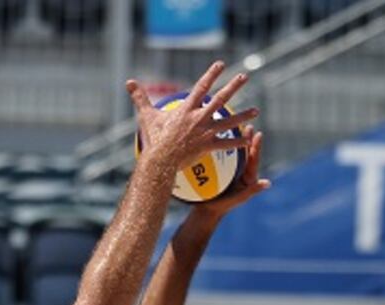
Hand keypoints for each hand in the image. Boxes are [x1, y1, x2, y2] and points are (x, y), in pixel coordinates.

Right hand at [128, 61, 258, 171]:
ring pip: (229, 122)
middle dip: (234, 86)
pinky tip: (249, 139)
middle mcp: (199, 118)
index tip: (221, 64)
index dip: (212, 74)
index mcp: (186, 109)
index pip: (202, 86)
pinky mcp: (208, 146)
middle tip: (245, 77)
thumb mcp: (145, 116)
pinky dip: (238, 142)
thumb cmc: (153, 139)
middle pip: (221, 99)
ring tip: (256, 110)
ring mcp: (205, 132)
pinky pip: (227, 143)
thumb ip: (139, 98)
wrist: (160, 161)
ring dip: (244, 115)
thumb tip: (129, 82)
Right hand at [196, 128, 270, 218]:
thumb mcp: (238, 197)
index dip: (256, 147)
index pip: (253, 160)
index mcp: (247, 178)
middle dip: (246, 139)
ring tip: (234, 126)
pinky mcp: (218, 171)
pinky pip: (219, 157)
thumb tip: (267, 183)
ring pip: (232, 153)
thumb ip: (252, 190)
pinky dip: (218, 147)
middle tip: (248, 125)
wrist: (206, 211)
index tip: (258, 134)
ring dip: (234, 139)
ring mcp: (229, 172)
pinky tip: (213, 136)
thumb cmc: (222, 206)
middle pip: (244, 153)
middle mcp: (240, 173)